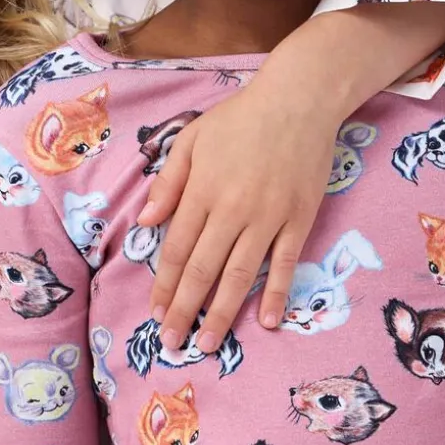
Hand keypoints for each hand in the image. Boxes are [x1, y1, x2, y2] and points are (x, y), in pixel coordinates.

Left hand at [141, 0, 444, 348]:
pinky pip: (284, 264)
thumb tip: (146, 222)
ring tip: (208, 343)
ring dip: (221, 313)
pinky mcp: (298, 220)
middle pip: (202, 270)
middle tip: (172, 343)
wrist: (298, 101)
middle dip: (184, 310)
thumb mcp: (192, 139)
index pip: (176, 249)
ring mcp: (267, 218)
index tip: (155, 312)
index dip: (164, 285)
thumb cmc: (239, 118)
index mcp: (202, 191)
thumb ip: (169, 183)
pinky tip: (264, 322)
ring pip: (239, 275)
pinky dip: (274, 294)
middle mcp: (231, 210)